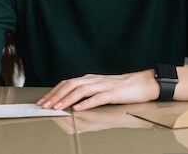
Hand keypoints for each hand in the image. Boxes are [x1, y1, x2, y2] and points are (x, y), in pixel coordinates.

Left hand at [37, 70, 159, 111]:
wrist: (144, 83)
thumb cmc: (123, 88)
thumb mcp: (101, 89)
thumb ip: (87, 93)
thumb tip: (72, 103)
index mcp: (90, 79)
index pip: (67, 83)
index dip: (53, 91)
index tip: (43, 101)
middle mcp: (94, 80)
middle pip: (70, 85)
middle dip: (55, 95)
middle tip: (44, 105)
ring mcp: (103, 86)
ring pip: (80, 90)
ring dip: (67, 99)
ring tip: (57, 107)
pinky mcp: (113, 93)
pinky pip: (97, 98)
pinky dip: (86, 103)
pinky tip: (78, 108)